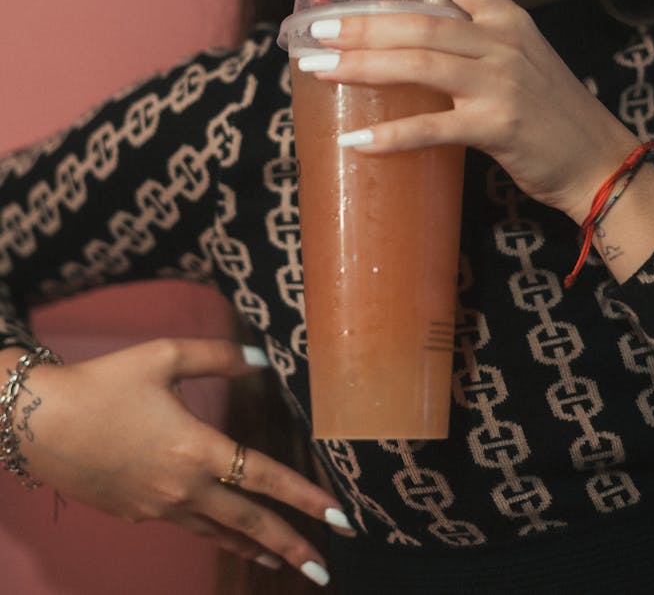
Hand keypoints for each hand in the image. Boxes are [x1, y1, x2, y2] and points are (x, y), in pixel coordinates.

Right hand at [8, 338, 347, 584]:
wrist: (42, 424)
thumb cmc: (105, 383)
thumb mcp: (164, 356)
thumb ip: (218, 356)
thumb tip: (261, 359)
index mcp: (196, 448)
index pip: (264, 477)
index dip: (306, 497)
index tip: (339, 518)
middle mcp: (183, 487)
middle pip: (250, 523)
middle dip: (291, 546)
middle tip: (324, 568)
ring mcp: (159, 508)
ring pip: (220, 532)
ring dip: (256, 546)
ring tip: (283, 561)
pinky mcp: (138, 514)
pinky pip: (190, 528)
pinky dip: (218, 535)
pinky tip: (227, 534)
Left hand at [306, 0, 637, 224]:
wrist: (599, 160)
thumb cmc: (552, 111)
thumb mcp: (522, 59)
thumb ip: (476, 42)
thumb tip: (412, 38)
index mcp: (509, 19)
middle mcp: (504, 42)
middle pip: (421, 22)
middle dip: (362, 25)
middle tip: (316, 31)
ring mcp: (501, 84)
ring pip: (420, 64)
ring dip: (363, 66)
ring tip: (320, 69)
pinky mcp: (498, 128)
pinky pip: (433, 128)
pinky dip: (391, 134)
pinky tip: (357, 139)